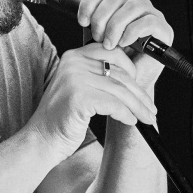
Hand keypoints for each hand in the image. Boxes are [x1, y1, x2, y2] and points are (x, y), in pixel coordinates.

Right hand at [27, 44, 157, 159]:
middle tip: (150, 108)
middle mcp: (73, 63)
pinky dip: (126, 114)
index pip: (113, 53)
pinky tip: (131, 121)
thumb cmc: (63, 118)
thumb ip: (98, 77)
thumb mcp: (80, 88)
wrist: (41, 140)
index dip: (132, 69)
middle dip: (139, 93)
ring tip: (146, 118)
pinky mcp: (79, 97)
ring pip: (120, 90)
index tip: (140, 87)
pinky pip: (114, 104)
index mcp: (74, 56)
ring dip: (137, 107)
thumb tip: (132, 77)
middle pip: (119, 73)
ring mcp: (75, 79)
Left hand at [77, 0, 174, 88]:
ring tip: (110, 44)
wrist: (126, 80)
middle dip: (101, 18)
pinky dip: (131, 32)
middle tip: (97, 37)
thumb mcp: (95, 28)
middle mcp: (136, 3)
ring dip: (115, 27)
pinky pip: (147, 22)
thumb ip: (95, 3)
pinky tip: (124, 43)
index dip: (90, 1)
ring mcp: (151, 15)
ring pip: (131, 7)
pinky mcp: (162, 30)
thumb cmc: (111, 55)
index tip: (82, 20)